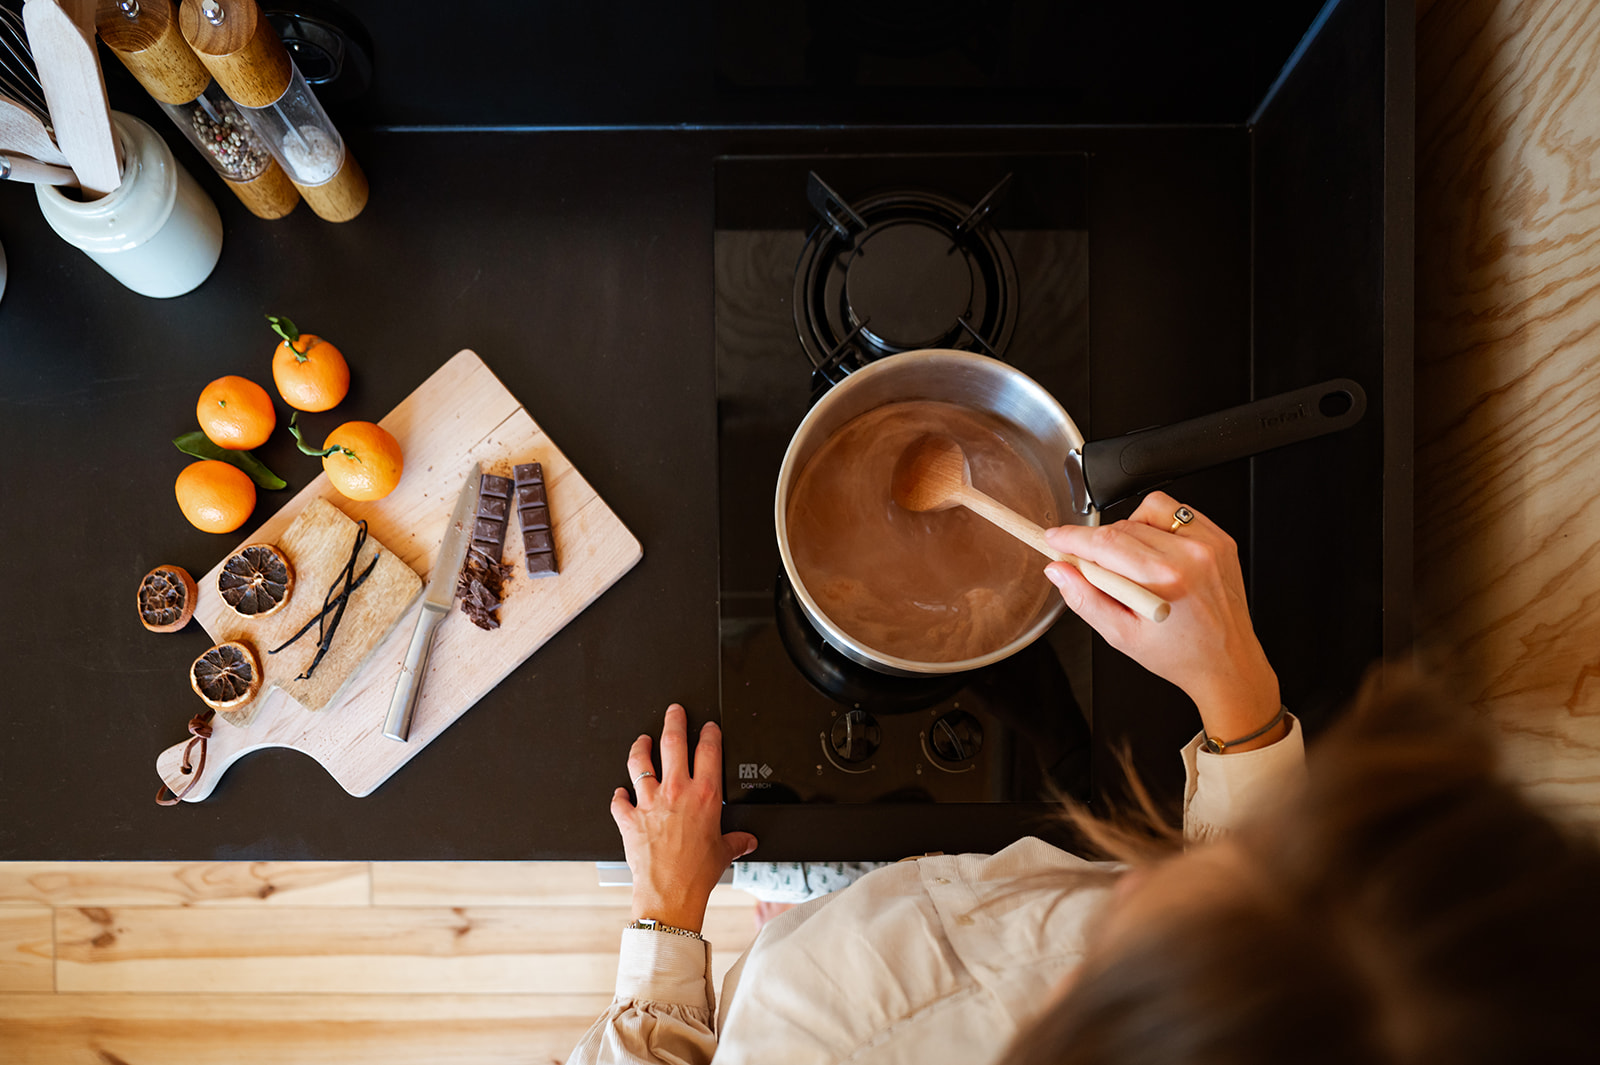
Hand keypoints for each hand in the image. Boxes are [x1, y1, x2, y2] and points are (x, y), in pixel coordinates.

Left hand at [610, 704, 757, 932]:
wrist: (669, 893)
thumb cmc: (696, 874)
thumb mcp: (724, 853)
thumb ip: (737, 841)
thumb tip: (748, 840)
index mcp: (704, 796)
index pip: (709, 751)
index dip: (710, 733)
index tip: (709, 727)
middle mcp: (676, 792)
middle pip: (673, 743)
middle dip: (674, 721)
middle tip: (674, 711)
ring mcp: (649, 803)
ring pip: (641, 763)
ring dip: (641, 748)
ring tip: (642, 740)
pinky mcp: (629, 819)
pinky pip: (618, 801)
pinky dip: (618, 795)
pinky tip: (620, 792)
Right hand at [1043, 492, 1281, 748]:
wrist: (1228, 663)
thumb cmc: (1181, 656)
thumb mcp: (1122, 637)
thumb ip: (1085, 600)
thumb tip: (1059, 571)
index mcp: (1164, 579)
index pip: (1104, 543)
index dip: (1072, 538)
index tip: (1056, 538)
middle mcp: (1190, 554)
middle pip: (1121, 527)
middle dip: (1098, 543)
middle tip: (1096, 569)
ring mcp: (1208, 543)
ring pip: (1147, 511)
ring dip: (1129, 530)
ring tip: (1134, 563)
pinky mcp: (1219, 539)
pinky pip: (1176, 513)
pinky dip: (1157, 526)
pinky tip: (1158, 554)